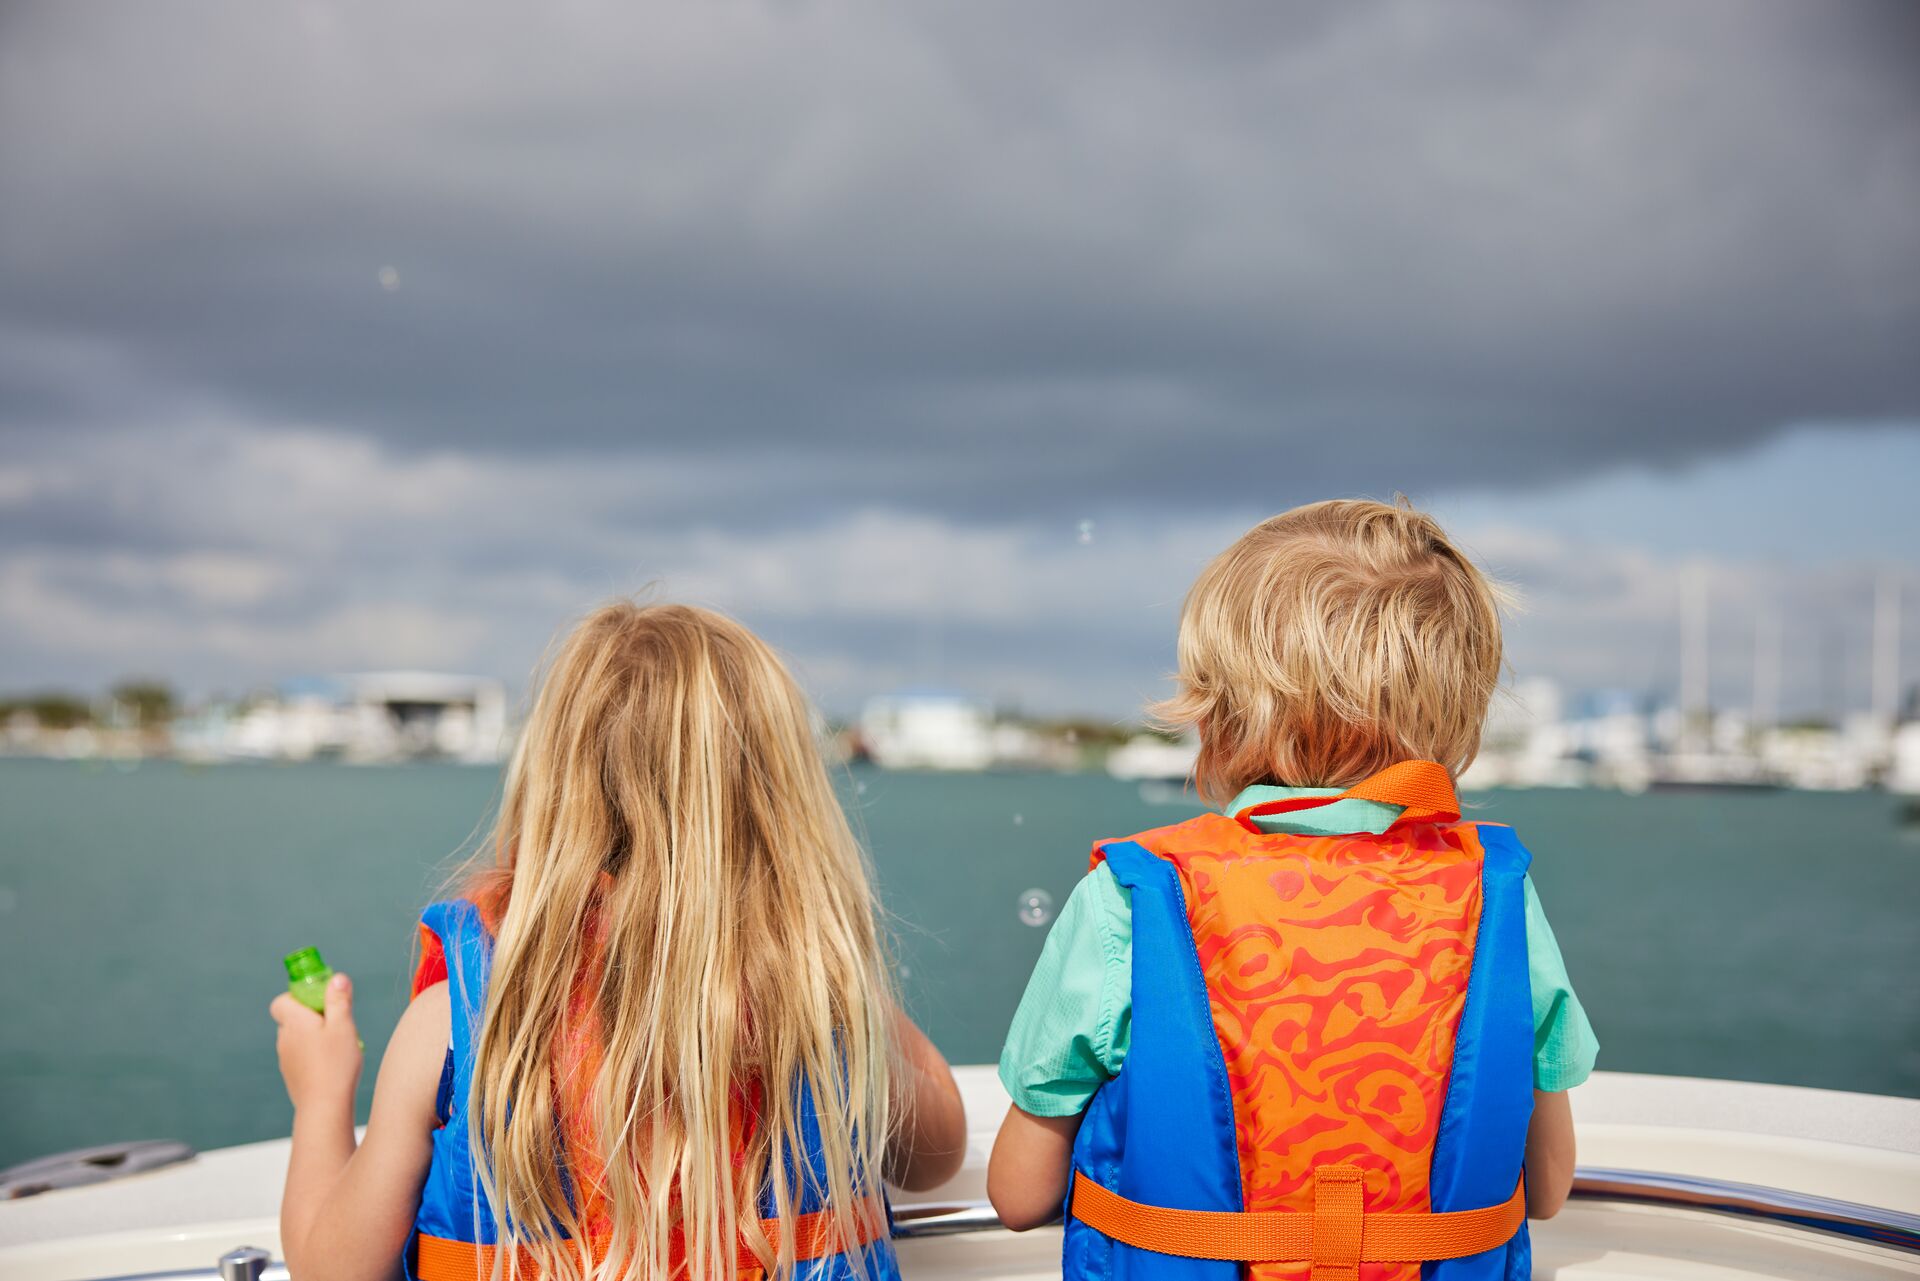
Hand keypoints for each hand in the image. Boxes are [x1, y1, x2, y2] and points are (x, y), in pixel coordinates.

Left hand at [270, 972, 362, 1112]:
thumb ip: (339, 1000)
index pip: (281, 1001)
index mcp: (294, 1022)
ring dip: (314, 1035)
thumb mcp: (344, 1026)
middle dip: (312, 1015)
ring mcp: (286, 1059)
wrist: (323, 1107)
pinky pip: (300, 1056)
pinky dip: (313, 1054)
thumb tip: (337, 977)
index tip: (320, 998)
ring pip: (298, 1038)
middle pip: (293, 1018)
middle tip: (338, 1021)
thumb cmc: (336, 1064)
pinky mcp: (292, 1075)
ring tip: (339, 1045)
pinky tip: (333, 1063)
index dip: (298, 996)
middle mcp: (285, 1038)